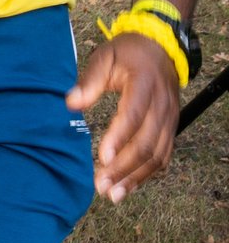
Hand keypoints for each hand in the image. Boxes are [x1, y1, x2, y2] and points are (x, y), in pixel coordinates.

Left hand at [66, 33, 179, 201]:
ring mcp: (170, 119)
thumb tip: (70, 103)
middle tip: (101, 184)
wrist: (159, 48)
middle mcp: (162, 105)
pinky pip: (163, 156)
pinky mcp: (171, 128)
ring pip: (157, 155)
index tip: (102, 157)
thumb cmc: (126, 53)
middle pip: (147, 143)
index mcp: (144, 84)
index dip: (119, 138)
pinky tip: (129, 185)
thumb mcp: (105, 56)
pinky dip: (147, 174)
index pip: (134, 116)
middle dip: (124, 167)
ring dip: (135, 177)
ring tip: (113, 193)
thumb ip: (89, 80)